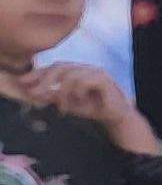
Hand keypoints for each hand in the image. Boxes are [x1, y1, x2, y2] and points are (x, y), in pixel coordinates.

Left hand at [12, 63, 161, 155]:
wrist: (116, 117)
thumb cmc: (93, 108)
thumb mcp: (68, 103)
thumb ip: (52, 96)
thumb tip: (33, 93)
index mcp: (77, 71)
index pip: (54, 67)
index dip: (38, 73)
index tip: (23, 82)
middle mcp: (86, 68)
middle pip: (60, 66)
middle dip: (45, 80)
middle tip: (34, 94)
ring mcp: (96, 72)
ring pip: (71, 74)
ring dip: (62, 92)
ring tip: (62, 107)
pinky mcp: (104, 79)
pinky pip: (84, 80)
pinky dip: (77, 91)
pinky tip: (77, 100)